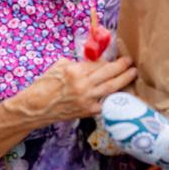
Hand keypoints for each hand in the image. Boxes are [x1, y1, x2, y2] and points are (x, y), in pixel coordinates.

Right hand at [21, 57, 136, 122]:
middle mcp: (82, 84)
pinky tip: (120, 92)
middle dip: (122, 66)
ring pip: (111, 87)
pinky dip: (112, 96)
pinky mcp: (88, 111)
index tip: (115, 58)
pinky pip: (105, 101)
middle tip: (130, 62)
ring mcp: (87, 99)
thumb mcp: (58, 67)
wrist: (36, 108)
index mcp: (74, 71)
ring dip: (124, 79)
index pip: (97, 63)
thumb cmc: (43, 86)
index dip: (108, 60)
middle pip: (108, 72)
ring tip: (132, 73)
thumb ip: (77, 63)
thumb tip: (93, 62)